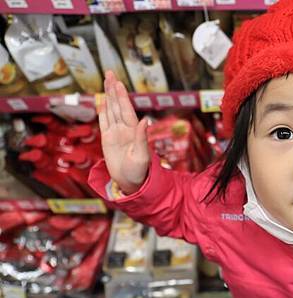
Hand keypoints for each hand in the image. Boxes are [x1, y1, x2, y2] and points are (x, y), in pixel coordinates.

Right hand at [98, 70, 149, 194]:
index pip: (126, 109)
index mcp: (133, 131)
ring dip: (108, 96)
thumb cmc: (139, 171)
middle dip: (113, 89)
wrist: (131, 182)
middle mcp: (124, 129)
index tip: (118, 82)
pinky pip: (104, 122)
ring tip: (107, 81)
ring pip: (110, 110)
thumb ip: (142, 138)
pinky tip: (102, 101)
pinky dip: (102, 111)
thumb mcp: (141, 155)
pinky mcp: (107, 140)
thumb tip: (144, 120)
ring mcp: (115, 133)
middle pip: (117, 105)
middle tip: (110, 73)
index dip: (122, 96)